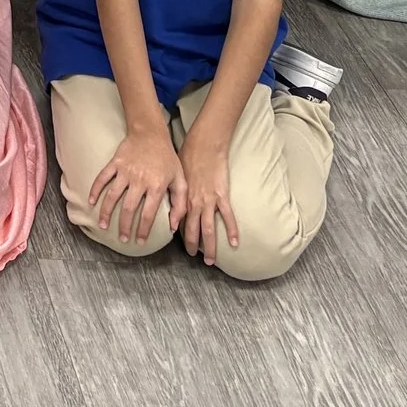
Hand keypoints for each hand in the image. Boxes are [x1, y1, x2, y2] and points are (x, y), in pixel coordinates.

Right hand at [88, 123, 184, 244]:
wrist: (150, 133)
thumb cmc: (167, 158)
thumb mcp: (180, 180)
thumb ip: (180, 204)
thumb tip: (174, 226)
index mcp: (157, 186)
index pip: (148, 213)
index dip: (143, 229)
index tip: (139, 241)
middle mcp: (140, 180)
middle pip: (129, 208)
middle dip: (124, 226)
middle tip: (122, 239)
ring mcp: (125, 171)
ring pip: (113, 195)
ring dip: (107, 212)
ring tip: (103, 225)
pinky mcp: (115, 163)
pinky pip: (102, 178)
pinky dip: (95, 189)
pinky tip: (91, 201)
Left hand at [178, 130, 240, 264]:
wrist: (205, 145)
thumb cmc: (189, 156)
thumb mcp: (177, 174)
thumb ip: (177, 190)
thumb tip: (172, 202)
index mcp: (183, 197)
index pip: (180, 221)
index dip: (181, 235)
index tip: (182, 245)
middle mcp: (194, 202)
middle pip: (193, 230)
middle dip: (193, 246)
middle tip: (194, 258)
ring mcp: (208, 201)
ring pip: (209, 229)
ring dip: (209, 246)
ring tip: (209, 260)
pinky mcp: (222, 196)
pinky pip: (227, 217)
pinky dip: (231, 231)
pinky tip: (234, 243)